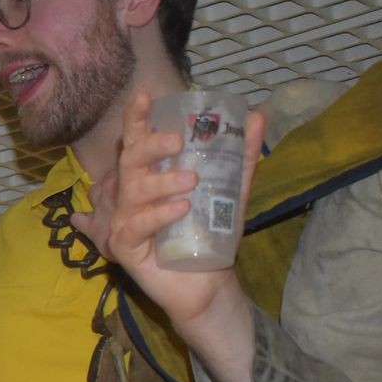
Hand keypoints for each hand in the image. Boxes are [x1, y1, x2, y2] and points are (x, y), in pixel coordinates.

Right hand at [70, 89, 264, 338]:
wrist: (207, 284)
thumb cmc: (210, 236)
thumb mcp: (230, 192)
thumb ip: (241, 156)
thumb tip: (255, 116)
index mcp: (151, 178)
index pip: (138, 143)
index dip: (136, 120)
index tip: (145, 97)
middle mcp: (132, 196)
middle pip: (130, 161)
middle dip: (151, 146)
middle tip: (178, 141)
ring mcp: (125, 221)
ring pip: (133, 192)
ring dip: (161, 182)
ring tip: (192, 181)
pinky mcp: (125, 247)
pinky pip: (136, 225)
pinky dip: (158, 214)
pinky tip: (181, 208)